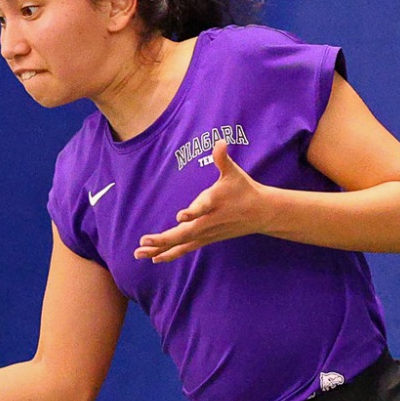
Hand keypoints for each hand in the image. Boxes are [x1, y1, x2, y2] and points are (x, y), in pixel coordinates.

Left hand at [134, 141, 269, 264]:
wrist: (260, 213)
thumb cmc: (244, 189)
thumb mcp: (234, 173)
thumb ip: (223, 159)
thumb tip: (220, 142)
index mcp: (215, 203)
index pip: (203, 208)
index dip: (192, 212)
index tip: (180, 216)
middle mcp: (209, 222)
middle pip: (185, 233)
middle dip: (164, 239)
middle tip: (144, 241)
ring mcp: (206, 233)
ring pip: (181, 244)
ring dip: (160, 250)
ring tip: (139, 253)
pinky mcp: (205, 239)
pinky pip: (185, 249)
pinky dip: (169, 254)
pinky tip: (154, 259)